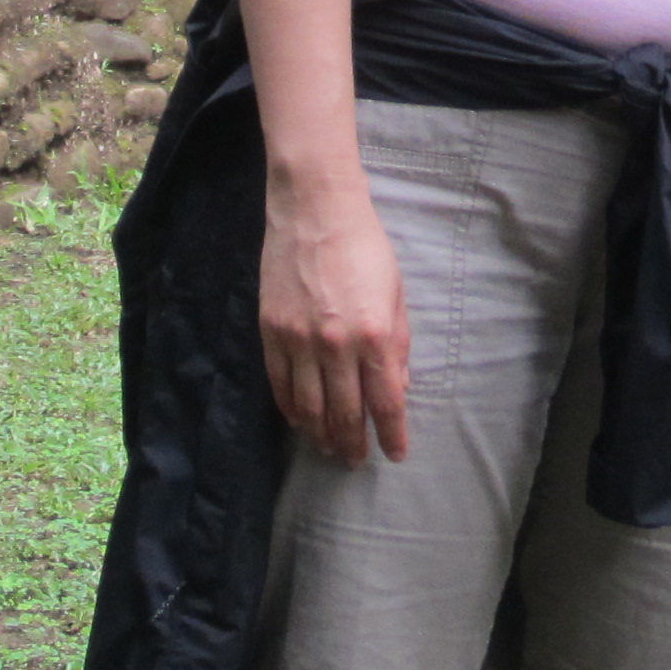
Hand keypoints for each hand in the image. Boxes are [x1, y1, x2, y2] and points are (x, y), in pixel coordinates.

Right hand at [260, 175, 410, 467]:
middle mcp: (336, 345)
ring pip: (309, 407)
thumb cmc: (365, 246)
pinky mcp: (271, 332)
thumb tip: (399, 387)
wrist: (315, 209)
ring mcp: (299, 340)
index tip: (395, 453)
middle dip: (353, 444)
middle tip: (356, 460)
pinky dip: (291, 410)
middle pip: (345, 414)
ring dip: (321, 435)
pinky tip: (300, 421)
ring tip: (329, 449)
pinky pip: (280, 385)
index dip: (392, 434)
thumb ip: (398, 345)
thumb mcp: (396, 294)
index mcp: (375, 335)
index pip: (385, 402)